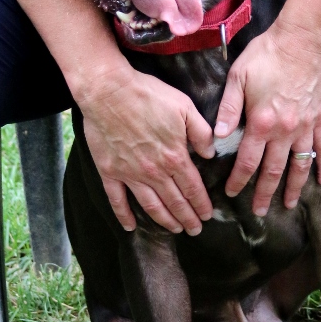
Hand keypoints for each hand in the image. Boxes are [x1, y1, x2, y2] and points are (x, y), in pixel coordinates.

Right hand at [80, 67, 215, 233]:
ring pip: (151, 206)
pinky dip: (124, 216)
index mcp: (174, 157)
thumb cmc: (148, 95)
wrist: (109, 91)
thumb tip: (210, 154)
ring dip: (165, 221)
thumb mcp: (185, 107)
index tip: (208, 215)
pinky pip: (117, 200)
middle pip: (175, 202)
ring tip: (175, 230)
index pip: (193, 188)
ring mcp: (130, 174)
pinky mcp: (109, 171)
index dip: (202, 204)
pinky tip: (130, 227)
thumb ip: (201, 132)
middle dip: (188, 218)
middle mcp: (154, 172)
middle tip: (195, 229)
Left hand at [214, 24, 320, 214]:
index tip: (231, 193)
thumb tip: (216, 137)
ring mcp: (305, 127)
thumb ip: (227, 109)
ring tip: (290, 205)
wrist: (300, 41)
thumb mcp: (237, 78)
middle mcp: (284, 131)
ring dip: (295, 187)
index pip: (247, 161)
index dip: (239, 180)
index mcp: (261, 123)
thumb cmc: (265, 56)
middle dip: (264, 193)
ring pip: (300, 165)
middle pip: (273, 170)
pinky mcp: (319, 119)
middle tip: (260, 212)